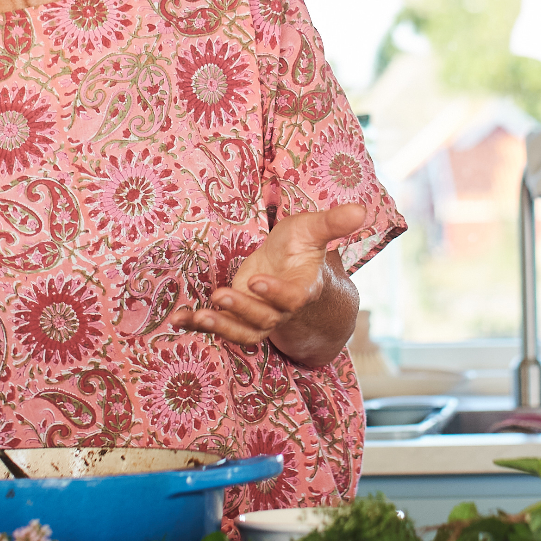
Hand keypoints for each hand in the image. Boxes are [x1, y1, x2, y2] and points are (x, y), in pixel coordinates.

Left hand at [166, 203, 365, 355]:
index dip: (275, 293)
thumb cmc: (301, 248)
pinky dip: (198, 325)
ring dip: (219, 326)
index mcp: (301, 289)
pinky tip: (178, 319)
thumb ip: (334, 223)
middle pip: (263, 318)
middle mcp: (280, 309)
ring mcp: (258, 317)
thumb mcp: (313, 229)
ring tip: (198, 316)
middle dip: (241, 309)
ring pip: (242, 331)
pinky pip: (219, 328)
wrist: (290, 270)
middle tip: (219, 294)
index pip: (291, 298)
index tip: (257, 281)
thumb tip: (362, 209)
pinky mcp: (237, 316)